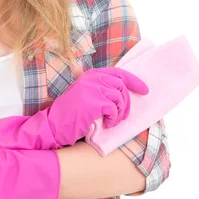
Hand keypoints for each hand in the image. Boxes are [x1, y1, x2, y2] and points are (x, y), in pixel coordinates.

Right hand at [0, 66, 148, 151]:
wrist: (54, 125)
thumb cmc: (70, 114)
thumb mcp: (85, 95)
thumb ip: (100, 89)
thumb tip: (124, 92)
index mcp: (90, 75)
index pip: (119, 73)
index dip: (134, 81)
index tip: (145, 90)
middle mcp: (92, 79)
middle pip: (122, 86)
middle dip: (127, 103)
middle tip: (122, 116)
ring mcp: (92, 89)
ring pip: (119, 98)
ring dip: (119, 113)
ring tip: (111, 121)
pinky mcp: (93, 102)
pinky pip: (113, 109)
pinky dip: (113, 118)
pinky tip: (106, 124)